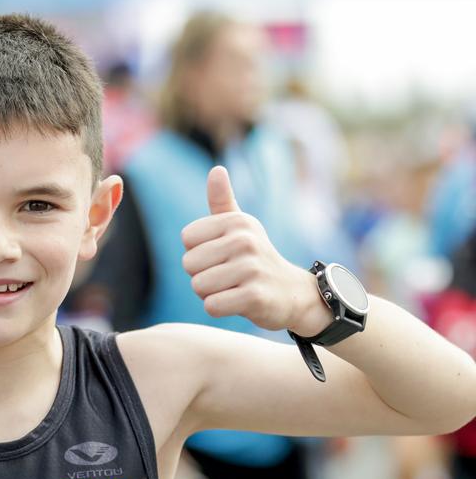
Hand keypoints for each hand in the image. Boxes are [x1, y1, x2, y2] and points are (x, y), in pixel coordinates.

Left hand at [181, 166, 329, 333]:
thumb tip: (216, 170)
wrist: (291, 293)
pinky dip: (219, 308)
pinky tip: (239, 302)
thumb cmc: (255, 258)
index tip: (222, 256)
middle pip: (189, 264)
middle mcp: (245, 240)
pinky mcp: (255, 297)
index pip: (187, 238)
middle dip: (202, 276)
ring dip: (210, 293)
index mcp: (237, 221)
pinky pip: (211, 305)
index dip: (199, 253)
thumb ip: (222, 201)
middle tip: (229, 276)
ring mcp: (251, 268)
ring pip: (198, 286)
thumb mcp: (241, 227)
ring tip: (234, 288)